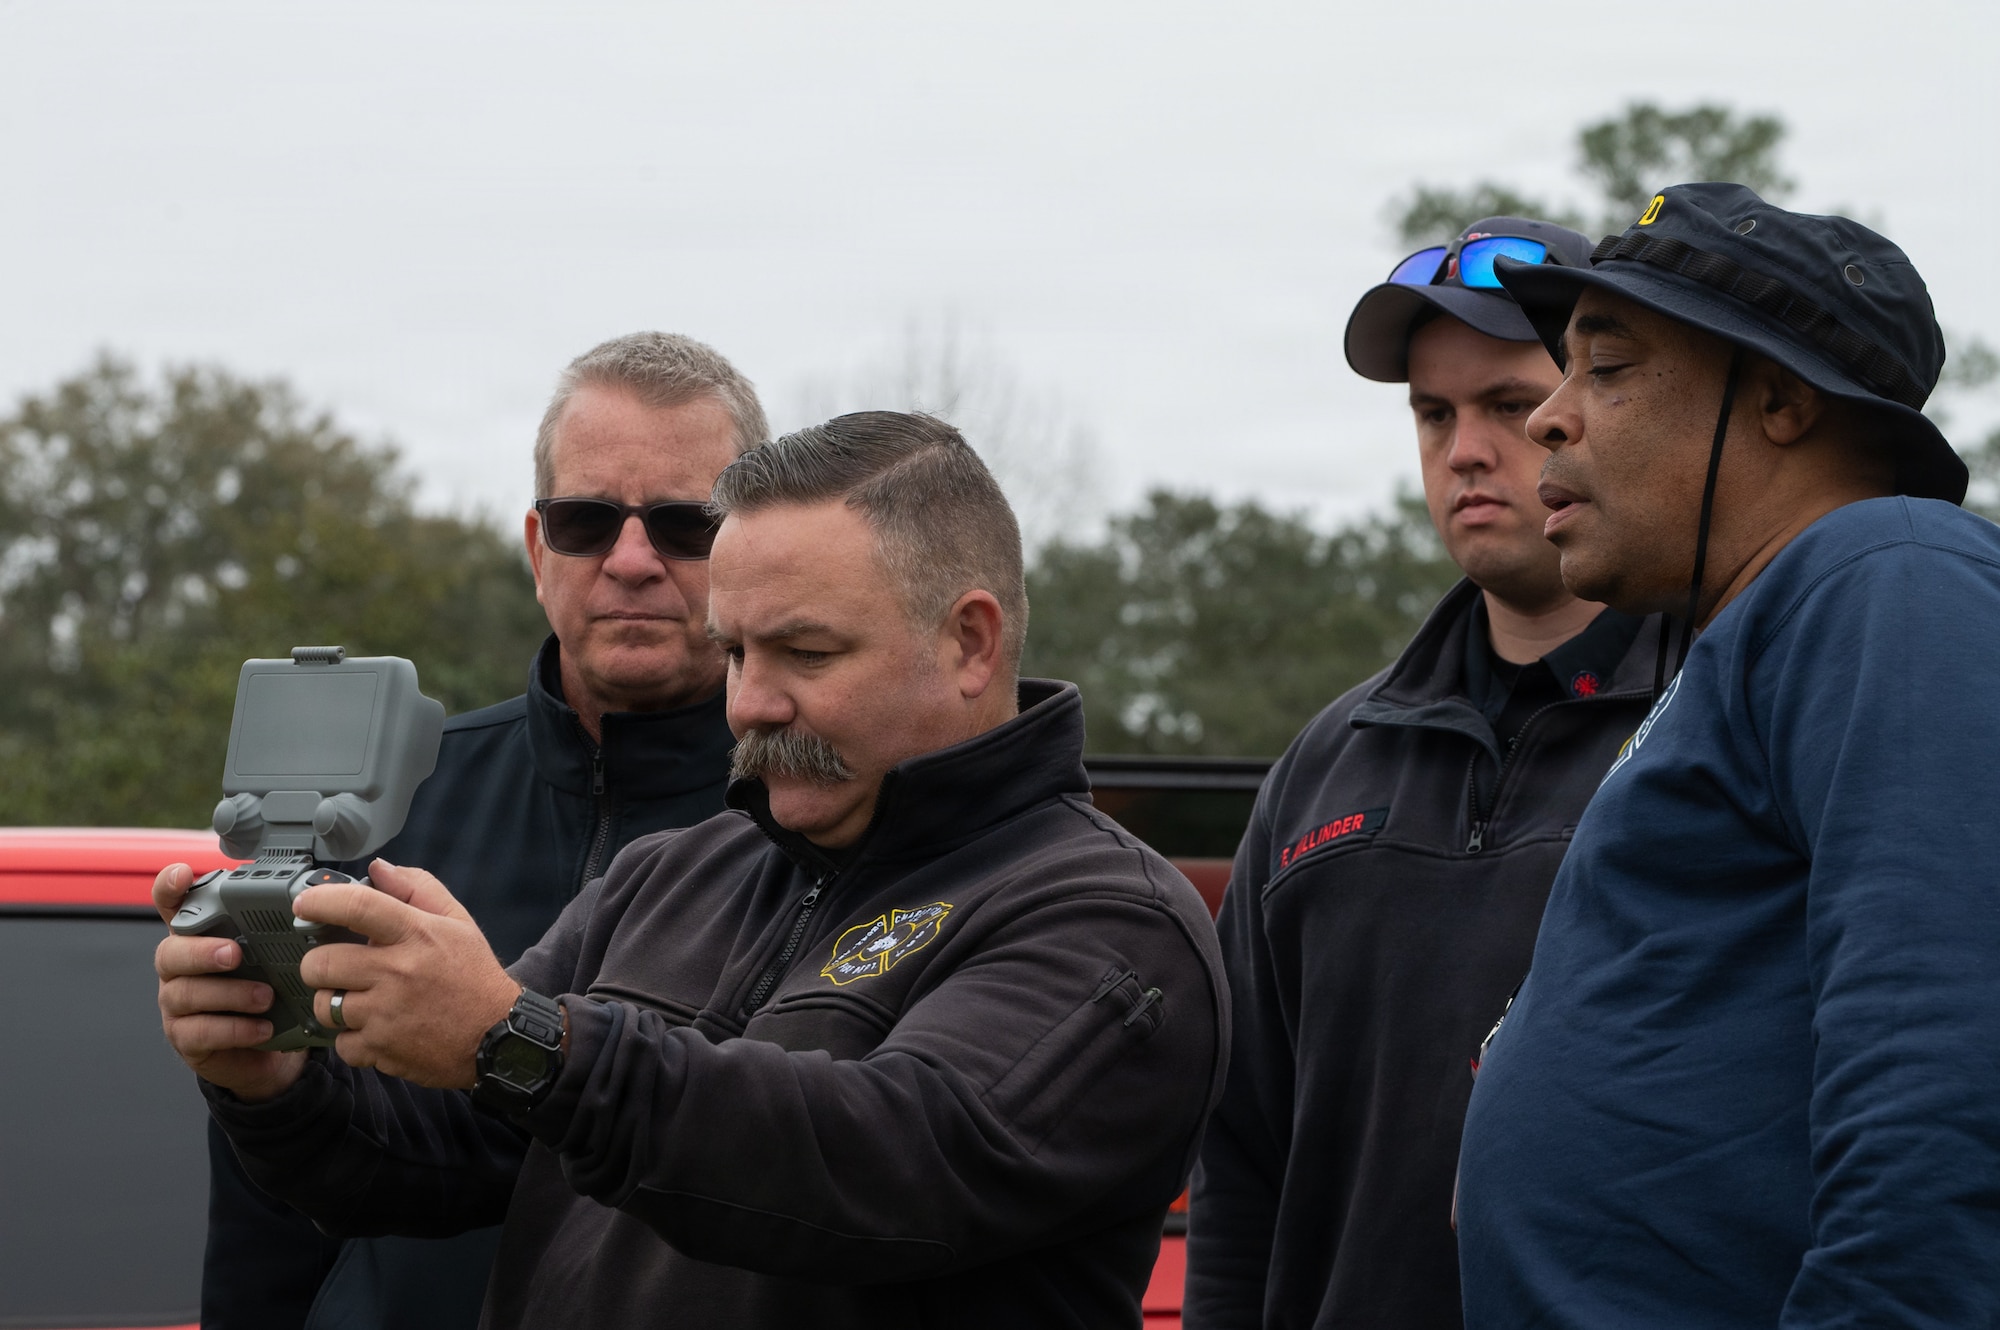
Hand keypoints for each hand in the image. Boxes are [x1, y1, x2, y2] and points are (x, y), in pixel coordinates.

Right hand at [153, 863, 307, 1101]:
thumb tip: (327, 898)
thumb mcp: (276, 955)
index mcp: (200, 938)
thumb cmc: (269, 991)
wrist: (267, 1050)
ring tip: (265, 996)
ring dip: (229, 993)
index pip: (173, 906)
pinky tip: (262, 1027)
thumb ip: (284, 928)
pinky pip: (199, 1031)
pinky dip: (234, 1028)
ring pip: (185, 993)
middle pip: (170, 951)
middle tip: (235, 953)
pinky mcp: (185, 1037)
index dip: (170, 888)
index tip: (182, 874)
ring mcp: (177, 1003)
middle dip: (202, 950)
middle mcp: (181, 967)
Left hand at [294, 860, 520, 1088]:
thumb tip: (378, 869)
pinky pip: (340, 1043)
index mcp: (416, 934)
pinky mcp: (382, 1048)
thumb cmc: (474, 976)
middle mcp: (397, 972)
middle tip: (335, 966)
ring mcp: (386, 1014)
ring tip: (357, 1000)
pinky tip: (373, 1029)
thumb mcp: (457, 922)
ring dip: (334, 1003)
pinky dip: (351, 1039)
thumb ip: (418, 888)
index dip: (320, 901)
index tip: (303, 904)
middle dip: (319, 964)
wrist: (498, 1035)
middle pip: (320, 963)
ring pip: (323, 1006)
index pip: (356, 906)